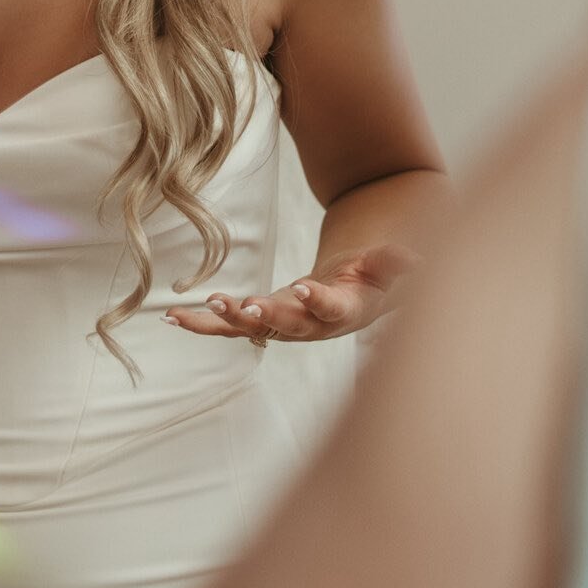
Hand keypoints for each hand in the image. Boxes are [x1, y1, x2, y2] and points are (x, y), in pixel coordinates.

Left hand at [164, 243, 418, 344]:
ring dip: (221, 321)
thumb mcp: (384, 269)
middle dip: (264, 316)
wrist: (348, 301)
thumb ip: (393, 263)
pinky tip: (174, 317)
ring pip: (249, 329)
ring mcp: (281, 329)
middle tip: (243, 307)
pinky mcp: (261, 324)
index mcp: (340, 312)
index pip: (329, 309)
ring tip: (190, 312)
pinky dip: (202, 323)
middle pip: (284, 325)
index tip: (303, 290)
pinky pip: (229, 326)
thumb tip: (414, 258)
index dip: (317, 301)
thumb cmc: (367, 282)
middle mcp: (308, 327)